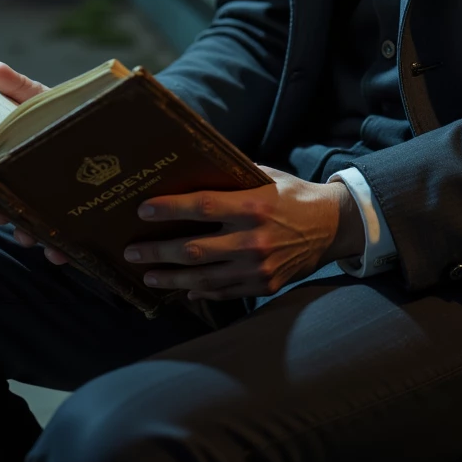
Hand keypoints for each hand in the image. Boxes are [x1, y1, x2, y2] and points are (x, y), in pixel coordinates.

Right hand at [0, 63, 70, 265]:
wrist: (117, 137)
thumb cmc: (72, 118)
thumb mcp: (49, 103)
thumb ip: (23, 90)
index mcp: (8, 151)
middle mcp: (18, 181)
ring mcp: (41, 204)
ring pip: (24, 224)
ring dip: (22, 232)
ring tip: (28, 236)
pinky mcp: (67, 223)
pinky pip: (58, 243)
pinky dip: (56, 250)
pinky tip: (59, 252)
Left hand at [122, 166, 364, 300]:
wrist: (330, 227)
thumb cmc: (291, 195)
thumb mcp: (265, 177)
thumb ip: (232, 178)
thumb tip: (194, 169)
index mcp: (253, 206)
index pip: (203, 206)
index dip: (170, 209)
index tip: (144, 209)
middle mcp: (253, 239)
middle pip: (194, 248)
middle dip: (157, 250)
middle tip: (132, 250)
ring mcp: (257, 267)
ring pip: (203, 277)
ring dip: (170, 277)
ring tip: (147, 274)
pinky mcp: (263, 285)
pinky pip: (223, 292)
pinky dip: (200, 291)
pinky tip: (182, 288)